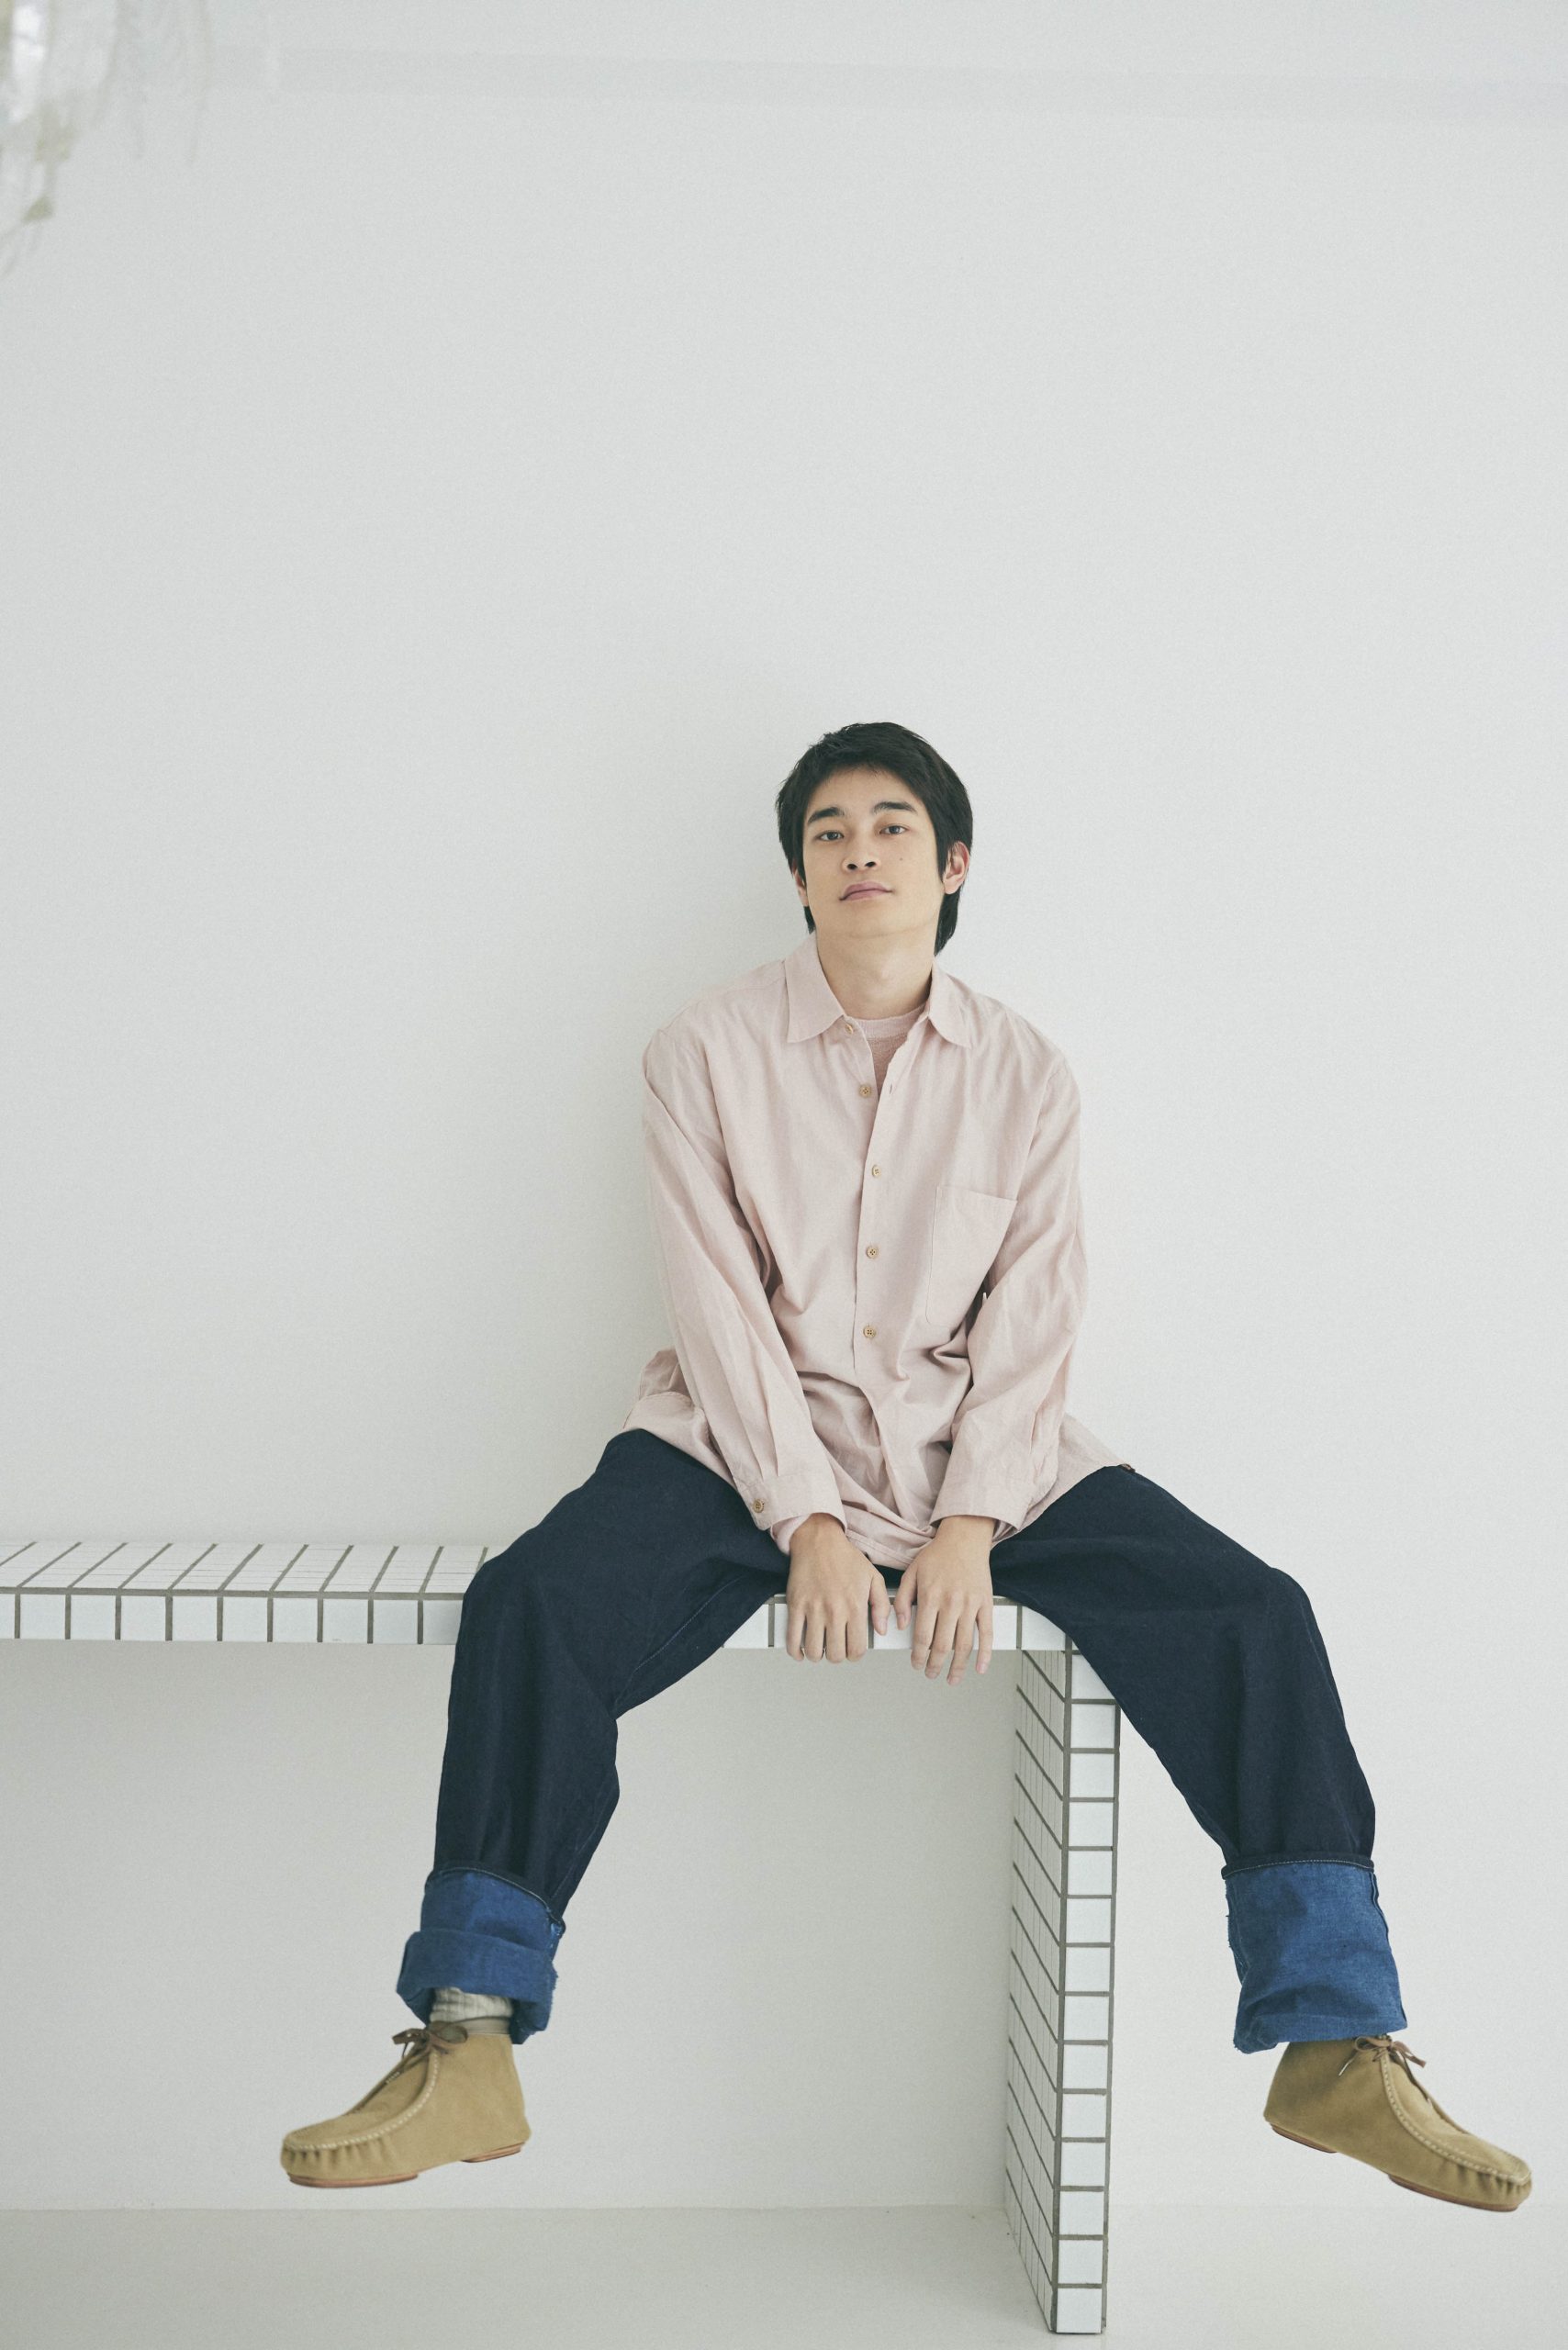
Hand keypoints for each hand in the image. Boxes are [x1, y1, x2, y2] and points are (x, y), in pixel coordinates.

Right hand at [785, 1515, 890, 1661]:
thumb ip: (881, 1606)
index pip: (857, 1648)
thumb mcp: (873, 1577)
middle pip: (835, 1654)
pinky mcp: (795, 1606)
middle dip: (838, 1656)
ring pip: (814, 1651)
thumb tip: (881, 1629)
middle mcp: (834, 1611)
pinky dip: (795, 1651)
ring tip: (821, 1649)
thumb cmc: (844, 1557)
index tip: (852, 1650)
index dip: (855, 1655)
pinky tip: (801, 1651)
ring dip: (818, 1655)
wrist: (819, 1541)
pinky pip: (792, 1638)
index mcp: (855, 1606)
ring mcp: (813, 1610)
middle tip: (837, 1648)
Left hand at [893, 1518, 994, 1683]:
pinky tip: (980, 1667)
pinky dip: (985, 1653)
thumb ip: (901, 1600)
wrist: (964, 1538)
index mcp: (930, 1597)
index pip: (923, 1636)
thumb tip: (899, 1625)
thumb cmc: (937, 1555)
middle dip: (935, 1665)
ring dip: (957, 1666)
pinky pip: (987, 1633)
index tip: (916, 1664)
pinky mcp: (986, 1603)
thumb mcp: (911, 1573)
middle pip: (942, 1645)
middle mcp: (951, 1602)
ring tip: (951, 1678)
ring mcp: (970, 1604)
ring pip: (964, 1644)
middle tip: (930, 1674)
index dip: (918, 1656)